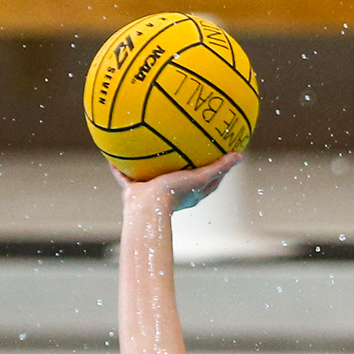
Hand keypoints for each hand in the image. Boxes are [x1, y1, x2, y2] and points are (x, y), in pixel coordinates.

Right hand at [116, 152, 240, 213]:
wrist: (149, 207)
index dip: (214, 169)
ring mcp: (152, 191)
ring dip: (148, 164)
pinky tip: (113, 154)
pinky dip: (120, 168)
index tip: (218, 154)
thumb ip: (220, 167)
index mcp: (190, 192)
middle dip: (180, 164)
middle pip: (179, 176)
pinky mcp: (135, 190)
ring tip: (145, 146)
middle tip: (182, 146)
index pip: (207, 180)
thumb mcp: (201, 177)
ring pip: (150, 176)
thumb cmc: (176, 194)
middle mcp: (172, 192)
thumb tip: (240, 156)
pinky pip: (125, 176)